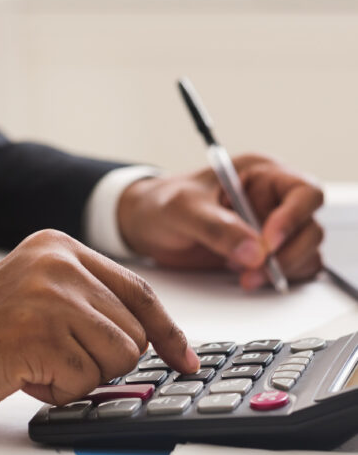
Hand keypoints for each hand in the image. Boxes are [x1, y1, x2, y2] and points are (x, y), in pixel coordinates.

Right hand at [0, 230, 198, 425]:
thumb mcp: (43, 298)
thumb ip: (94, 304)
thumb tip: (155, 339)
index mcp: (61, 247)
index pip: (139, 290)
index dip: (167, 330)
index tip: (184, 357)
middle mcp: (58, 262)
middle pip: (134, 330)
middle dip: (104, 359)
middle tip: (57, 355)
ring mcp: (48, 294)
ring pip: (119, 357)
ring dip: (82, 374)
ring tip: (38, 360)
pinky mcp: (38, 332)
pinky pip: (85, 380)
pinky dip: (59, 389)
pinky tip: (24, 372)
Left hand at [118, 154, 323, 289]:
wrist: (144, 227)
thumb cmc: (161, 204)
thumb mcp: (182, 208)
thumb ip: (216, 227)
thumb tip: (254, 252)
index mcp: (260, 175)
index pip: (303, 191)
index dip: (294, 217)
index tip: (268, 242)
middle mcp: (271, 201)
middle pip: (309, 227)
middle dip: (288, 252)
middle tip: (255, 269)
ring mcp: (268, 230)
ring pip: (304, 252)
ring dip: (283, 270)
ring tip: (245, 277)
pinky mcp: (260, 255)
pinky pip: (287, 269)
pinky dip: (275, 279)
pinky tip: (245, 279)